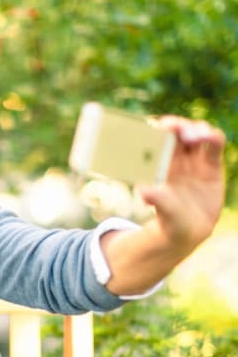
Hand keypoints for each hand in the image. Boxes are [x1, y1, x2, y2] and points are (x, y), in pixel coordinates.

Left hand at [139, 116, 224, 250]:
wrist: (189, 231)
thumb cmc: (169, 219)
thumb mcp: (163, 209)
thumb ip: (156, 198)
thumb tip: (141, 190)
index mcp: (159, 165)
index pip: (158, 141)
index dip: (159, 131)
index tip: (160, 127)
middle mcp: (176, 160)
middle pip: (178, 133)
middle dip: (177, 126)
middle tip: (175, 126)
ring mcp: (195, 161)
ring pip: (197, 135)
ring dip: (196, 129)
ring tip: (195, 134)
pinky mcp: (212, 166)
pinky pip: (215, 146)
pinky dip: (214, 137)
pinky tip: (211, 136)